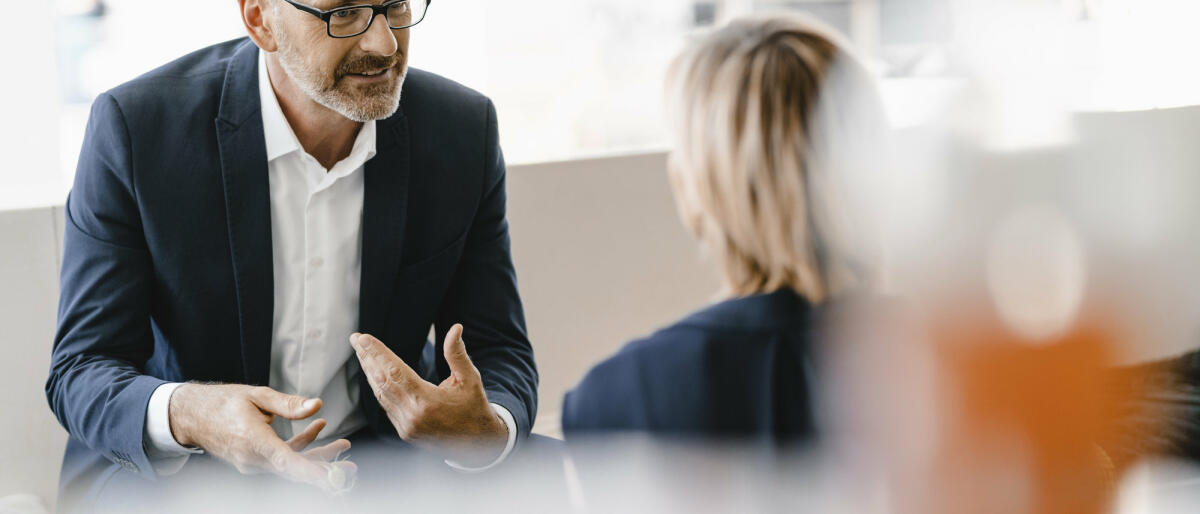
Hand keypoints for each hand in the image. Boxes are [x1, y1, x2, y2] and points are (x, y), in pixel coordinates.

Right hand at [168, 383, 356, 491]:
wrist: (193, 416)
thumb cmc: (223, 402)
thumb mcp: (257, 395)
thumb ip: (288, 404)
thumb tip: (317, 405)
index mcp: (253, 441)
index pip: (286, 462)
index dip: (311, 471)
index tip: (332, 478)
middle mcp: (253, 459)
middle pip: (295, 469)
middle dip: (325, 469)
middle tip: (352, 469)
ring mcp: (253, 463)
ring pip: (291, 465)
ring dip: (318, 456)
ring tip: (344, 444)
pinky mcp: (254, 461)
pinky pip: (282, 459)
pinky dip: (300, 447)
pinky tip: (317, 428)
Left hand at [351, 324, 507, 466]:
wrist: (478, 443)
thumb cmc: (474, 407)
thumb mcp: (470, 379)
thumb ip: (457, 354)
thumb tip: (455, 328)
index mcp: (427, 401)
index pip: (395, 371)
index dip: (377, 353)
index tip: (363, 338)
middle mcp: (412, 416)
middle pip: (382, 381)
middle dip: (367, 358)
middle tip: (356, 339)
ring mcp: (406, 427)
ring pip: (381, 394)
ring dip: (369, 372)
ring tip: (361, 353)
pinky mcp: (405, 432)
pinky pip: (386, 406)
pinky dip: (378, 388)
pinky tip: (374, 374)